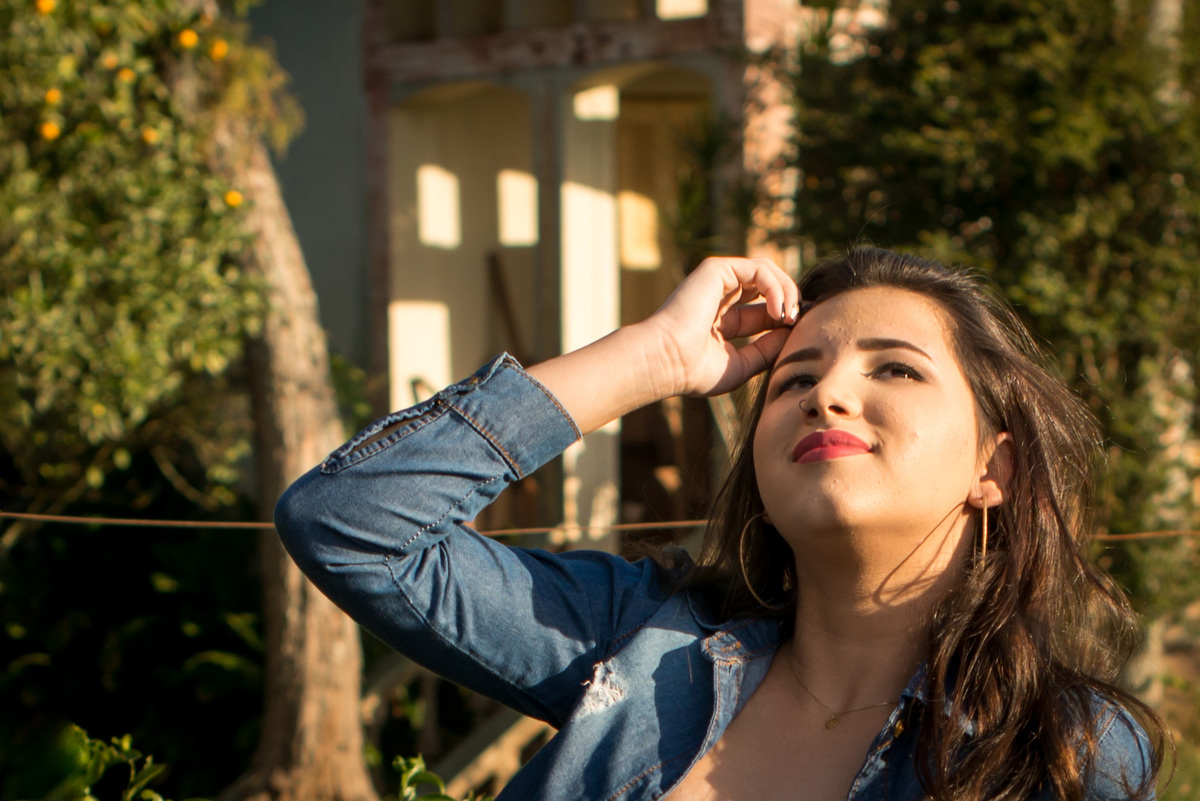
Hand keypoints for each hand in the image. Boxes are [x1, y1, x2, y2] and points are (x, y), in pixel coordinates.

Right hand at [642, 257, 799, 397]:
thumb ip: (766, 350)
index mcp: (722, 320)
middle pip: (768, 287)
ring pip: (767, 272)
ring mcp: (717, 281)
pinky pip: (759, 269)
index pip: (764, 311)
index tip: (801, 332)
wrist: (666, 362)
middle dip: (790, 301)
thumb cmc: (694, 371)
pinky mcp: (716, 270)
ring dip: (787, 291)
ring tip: (790, 316)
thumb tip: (790, 334)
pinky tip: (778, 310)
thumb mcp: (741, 365)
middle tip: (799, 322)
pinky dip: (775, 287)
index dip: (786, 318)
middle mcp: (719, 297)